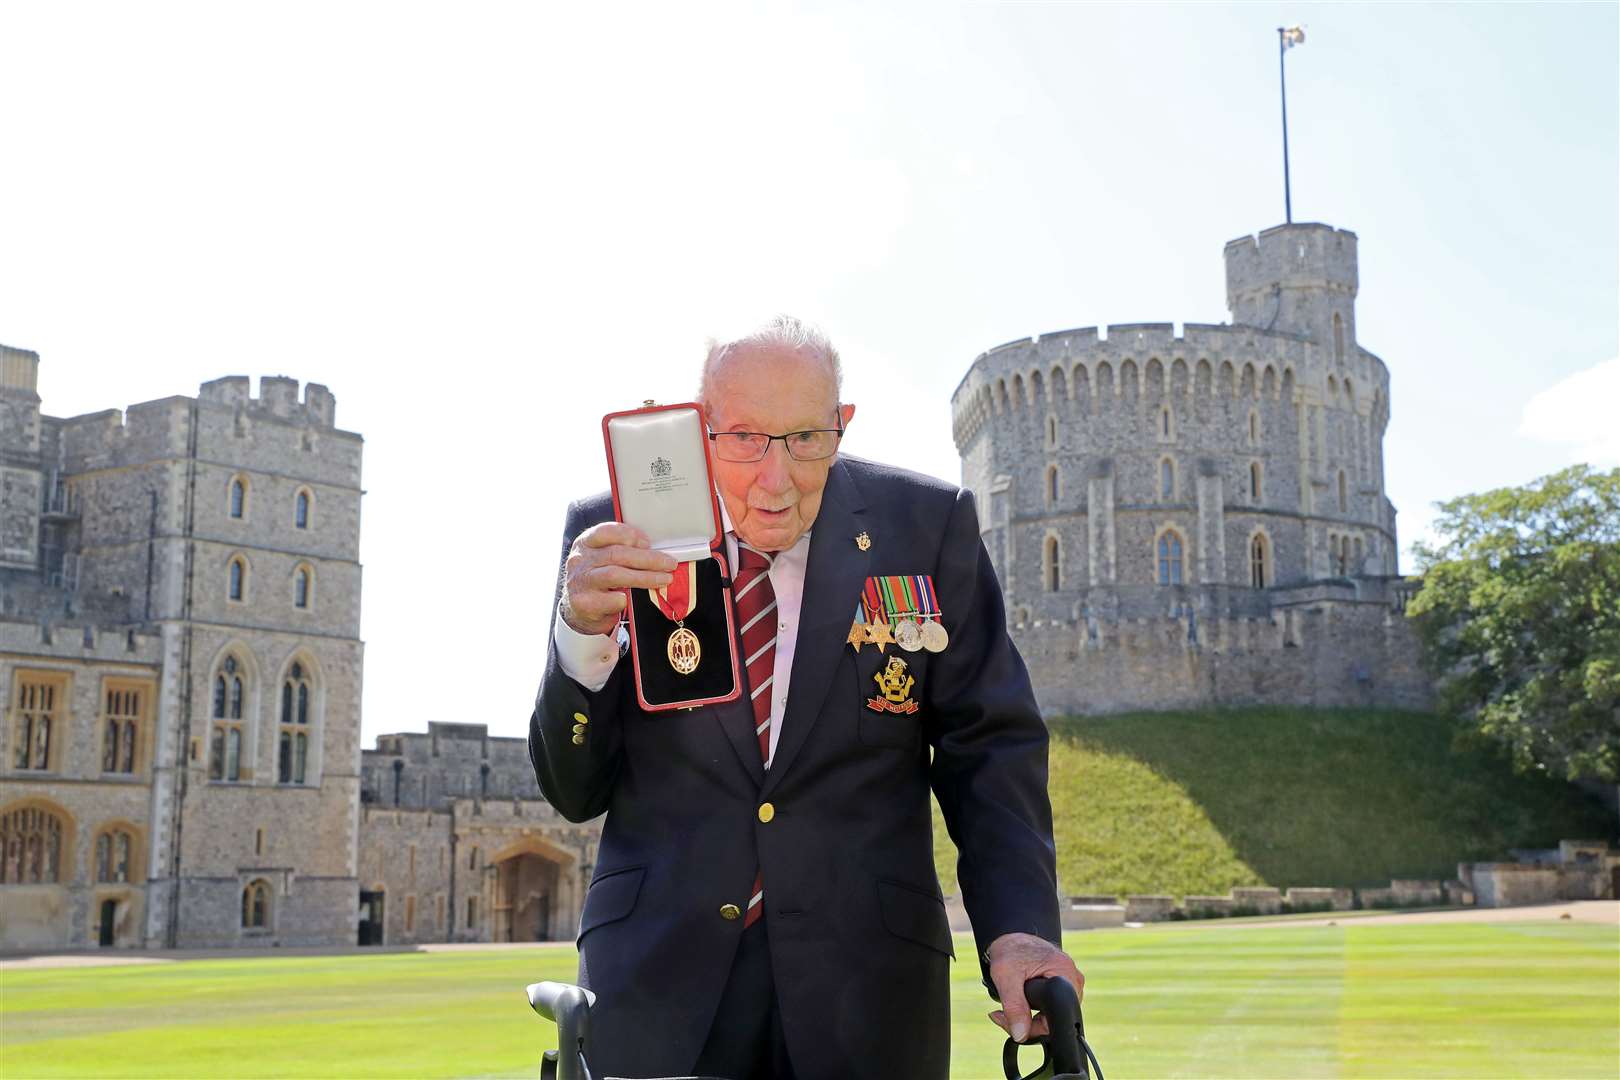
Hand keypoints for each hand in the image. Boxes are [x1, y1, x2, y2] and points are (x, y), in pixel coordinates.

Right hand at [560, 523, 676, 636]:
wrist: (578, 610)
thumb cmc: (598, 581)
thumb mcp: (605, 560)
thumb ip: (625, 553)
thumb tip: (658, 553)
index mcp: (586, 543)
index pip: (605, 531)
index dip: (629, 534)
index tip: (648, 543)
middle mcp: (580, 560)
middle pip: (616, 554)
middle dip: (648, 558)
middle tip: (669, 563)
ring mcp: (580, 582)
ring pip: (616, 575)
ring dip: (645, 577)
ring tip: (664, 579)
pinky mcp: (583, 603)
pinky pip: (612, 599)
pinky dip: (626, 599)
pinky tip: (632, 599)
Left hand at [986, 932, 1083, 1043]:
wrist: (1011, 936)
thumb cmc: (1010, 949)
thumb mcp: (1006, 976)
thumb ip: (1014, 1006)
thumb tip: (1021, 1035)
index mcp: (1065, 973)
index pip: (1058, 1018)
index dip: (1033, 1027)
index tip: (1012, 1022)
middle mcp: (1073, 980)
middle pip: (1054, 1019)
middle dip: (1026, 1023)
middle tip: (1003, 1014)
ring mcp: (1069, 983)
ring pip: (1050, 1015)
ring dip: (1027, 1017)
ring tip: (1008, 1006)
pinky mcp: (1062, 985)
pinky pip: (1050, 1008)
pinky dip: (1031, 1010)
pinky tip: (1018, 1002)